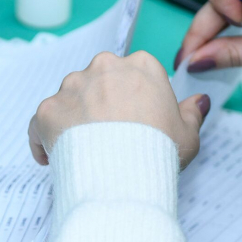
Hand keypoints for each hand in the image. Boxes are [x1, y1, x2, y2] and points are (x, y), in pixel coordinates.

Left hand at [29, 51, 210, 168]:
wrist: (122, 176)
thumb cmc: (158, 151)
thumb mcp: (188, 134)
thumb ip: (191, 113)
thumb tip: (199, 101)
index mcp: (140, 66)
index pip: (134, 75)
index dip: (134, 101)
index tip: (135, 123)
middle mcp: (103, 67)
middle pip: (99, 82)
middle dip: (101, 104)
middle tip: (109, 137)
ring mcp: (72, 86)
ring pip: (70, 99)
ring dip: (75, 119)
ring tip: (85, 151)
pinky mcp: (47, 109)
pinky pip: (42, 122)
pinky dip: (46, 137)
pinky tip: (56, 159)